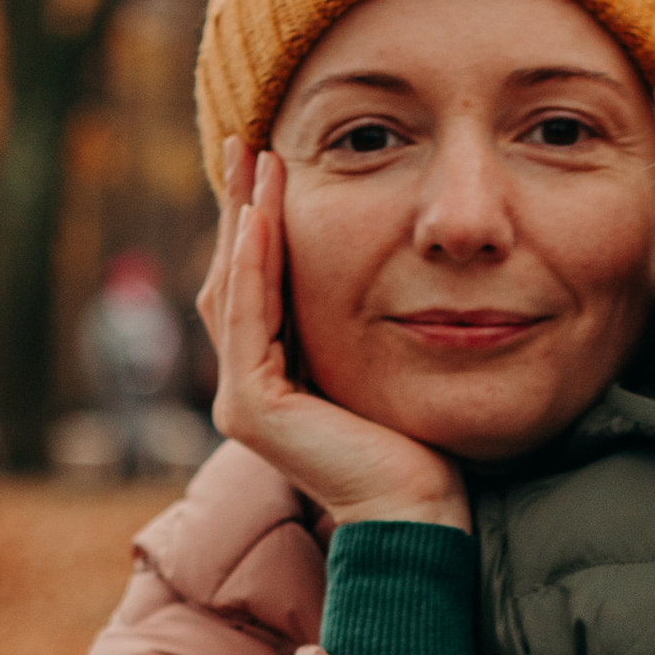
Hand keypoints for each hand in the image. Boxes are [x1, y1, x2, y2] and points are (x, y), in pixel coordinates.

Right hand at [199, 140, 468, 530]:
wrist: (421, 512)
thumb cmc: (420, 447)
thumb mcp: (385, 363)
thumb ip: (362, 325)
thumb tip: (386, 267)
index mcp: (272, 379)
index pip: (255, 283)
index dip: (258, 221)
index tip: (271, 161)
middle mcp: (246, 389)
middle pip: (233, 276)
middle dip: (241, 206)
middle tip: (248, 141)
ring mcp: (242, 400)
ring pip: (234, 289)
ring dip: (244, 220)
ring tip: (257, 160)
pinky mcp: (254, 409)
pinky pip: (249, 319)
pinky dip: (255, 265)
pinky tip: (262, 217)